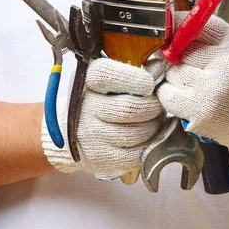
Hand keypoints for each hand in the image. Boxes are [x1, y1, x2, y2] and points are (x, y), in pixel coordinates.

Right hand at [42, 58, 163, 179]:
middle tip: (158, 106)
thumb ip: (128, 73)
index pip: (109, 76)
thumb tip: (159, 69)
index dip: (137, 80)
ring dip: (154, 126)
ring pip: (137, 132)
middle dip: (153, 107)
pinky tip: (148, 137)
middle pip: (130, 108)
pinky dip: (149, 145)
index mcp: (87, 81)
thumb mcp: (105, 79)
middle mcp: (86, 107)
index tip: (150, 85)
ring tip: (154, 121)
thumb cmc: (97, 99)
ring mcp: (93, 135)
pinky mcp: (102, 158)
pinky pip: (136, 154)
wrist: (68, 131)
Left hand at [148, 12, 228, 158]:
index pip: (193, 25)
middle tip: (196, 70)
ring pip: (170, 74)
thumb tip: (165, 32)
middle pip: (178, 52)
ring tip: (198, 87)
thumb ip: (206, 35)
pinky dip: (172, 97)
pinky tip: (190, 100)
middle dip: (179, 60)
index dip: (176, 29)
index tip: (169, 35)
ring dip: (175, 80)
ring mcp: (213, 92)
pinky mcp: (201, 114)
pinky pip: (167, 96)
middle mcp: (226, 66)